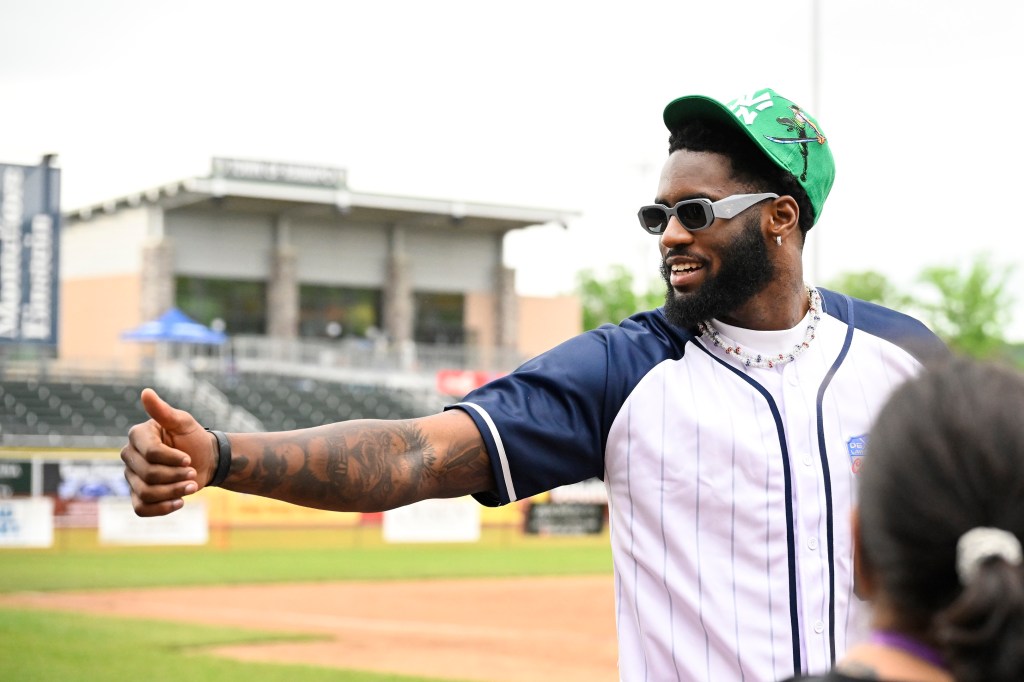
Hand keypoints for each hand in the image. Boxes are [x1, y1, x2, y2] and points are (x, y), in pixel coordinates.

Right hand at [121, 388, 215, 516]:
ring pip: (146, 492)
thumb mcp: (183, 423)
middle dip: (175, 476)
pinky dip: (162, 508)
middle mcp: (130, 456)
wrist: (205, 461)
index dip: (172, 459)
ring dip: (173, 492)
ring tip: (192, 486)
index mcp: (138, 436)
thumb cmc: (194, 439)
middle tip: (193, 472)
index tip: (189, 458)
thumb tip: (146, 392)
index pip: (150, 453)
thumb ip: (164, 411)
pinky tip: (180, 502)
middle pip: (148, 474)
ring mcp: (131, 477)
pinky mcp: (138, 495)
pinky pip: (141, 508)